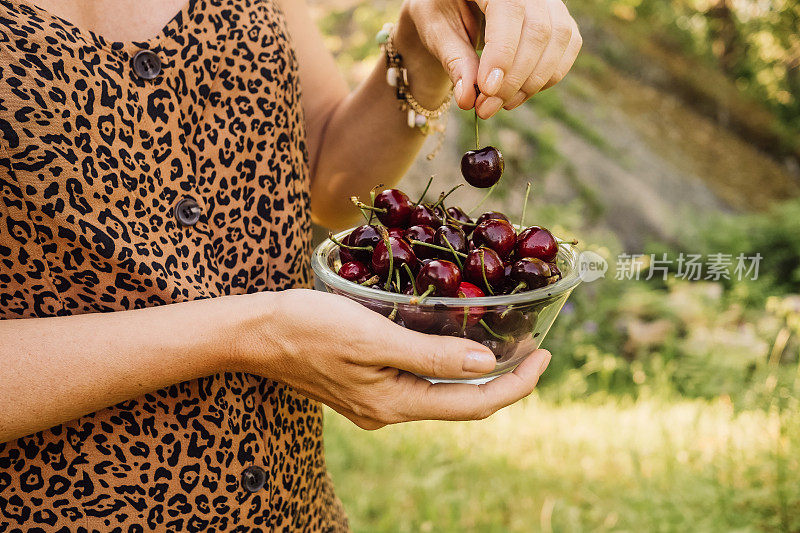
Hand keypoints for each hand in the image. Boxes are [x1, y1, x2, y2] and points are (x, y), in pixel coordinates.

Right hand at [239, 289, 550, 429]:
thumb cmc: (311, 326)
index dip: (517, 384)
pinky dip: (445, 367)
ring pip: (440, 393)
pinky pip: (417, 383)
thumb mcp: (375, 335)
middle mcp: (389, 412)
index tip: (546, 355)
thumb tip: (486, 364)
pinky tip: (451, 345)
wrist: (256, 334)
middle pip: (461, 402)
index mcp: (395, 403)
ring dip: (475, 373)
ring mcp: (374, 403)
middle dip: (504, 379)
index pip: (474, 403)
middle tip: (533, 348)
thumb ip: (431, 353)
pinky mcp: (363, 388)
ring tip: (503, 344)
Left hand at [401, 0, 581, 117]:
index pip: (510, 11)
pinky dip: (546, 76)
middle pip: (538, 30)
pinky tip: (517, 93)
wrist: (456, 3)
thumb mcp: (437, 31)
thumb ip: (454, 60)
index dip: (503, 54)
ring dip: (532, 82)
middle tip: (486, 108)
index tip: (487, 91)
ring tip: (499, 105)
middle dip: (514, 79)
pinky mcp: (559, 15)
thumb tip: (468, 98)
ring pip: (559, 39)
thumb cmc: (442, 11)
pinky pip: (568, 46)